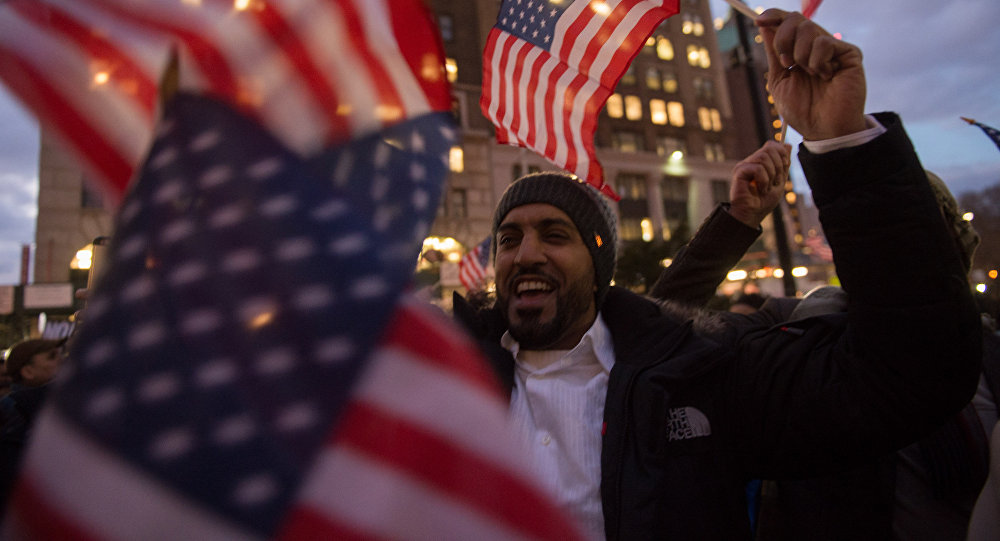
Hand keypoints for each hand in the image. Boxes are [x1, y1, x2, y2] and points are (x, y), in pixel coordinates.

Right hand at [728, 141, 791, 227]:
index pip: (772, 145)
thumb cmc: (764, 201)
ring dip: (771, 175)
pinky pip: (758, 168)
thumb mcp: (780, 180)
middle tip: (775, 181)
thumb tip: (788, 144)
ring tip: (767, 187)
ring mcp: (744, 166)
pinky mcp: (739, 172)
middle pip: (769, 148)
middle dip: (779, 166)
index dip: (782, 154)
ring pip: (764, 157)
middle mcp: (750, 161)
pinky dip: (764, 180)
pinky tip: (760, 189)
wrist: (753, 214)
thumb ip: (784, 164)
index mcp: (759, 162)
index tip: (785, 168)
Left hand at [756, 9, 866, 139]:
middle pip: (796, 19)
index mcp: (799, 50)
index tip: (760, 21)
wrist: (822, 129)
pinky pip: (825, 42)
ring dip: (801, 55)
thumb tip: (764, 26)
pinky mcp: (849, 53)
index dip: (774, 16)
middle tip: (787, 62)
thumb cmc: (802, 110)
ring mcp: (833, 48)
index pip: (788, 22)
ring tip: (811, 75)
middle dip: (783, 39)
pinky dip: (818, 62)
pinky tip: (826, 76)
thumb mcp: (779, 80)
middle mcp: (816, 45)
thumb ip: (774, 53)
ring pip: (808, 29)